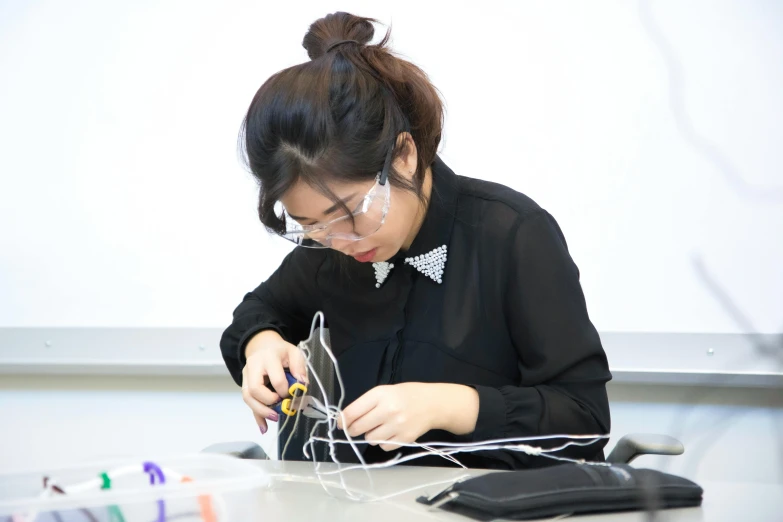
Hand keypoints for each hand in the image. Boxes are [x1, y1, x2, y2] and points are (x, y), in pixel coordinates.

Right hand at [241, 330, 307, 434]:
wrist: (262, 345)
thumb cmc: (280, 351)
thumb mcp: (294, 353)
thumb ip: (299, 367)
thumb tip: (302, 385)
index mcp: (268, 357)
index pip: (276, 379)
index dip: (285, 391)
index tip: (292, 394)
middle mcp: (253, 366)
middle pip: (254, 389)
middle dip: (268, 402)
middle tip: (281, 408)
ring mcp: (246, 376)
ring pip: (248, 397)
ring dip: (261, 411)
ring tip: (274, 419)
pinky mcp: (245, 385)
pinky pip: (248, 402)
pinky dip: (256, 416)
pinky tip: (263, 427)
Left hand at [338, 383, 478, 451]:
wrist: (434, 403)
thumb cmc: (406, 395)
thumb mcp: (385, 391)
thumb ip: (366, 404)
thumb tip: (345, 420)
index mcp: (380, 394)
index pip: (352, 412)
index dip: (342, 420)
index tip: (340, 424)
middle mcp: (387, 410)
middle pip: (358, 428)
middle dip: (354, 429)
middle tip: (357, 427)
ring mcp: (397, 425)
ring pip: (370, 439)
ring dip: (371, 435)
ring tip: (381, 427)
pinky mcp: (404, 438)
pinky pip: (383, 446)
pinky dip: (383, 442)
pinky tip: (391, 432)